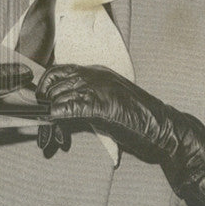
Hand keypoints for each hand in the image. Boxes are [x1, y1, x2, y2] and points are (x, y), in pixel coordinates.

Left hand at [36, 64, 204, 205]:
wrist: (164, 130)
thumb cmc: (138, 120)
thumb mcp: (109, 101)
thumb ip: (87, 99)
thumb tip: (60, 109)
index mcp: (98, 72)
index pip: (59, 70)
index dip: (45, 85)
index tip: (40, 101)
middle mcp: (96, 76)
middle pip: (54, 82)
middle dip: (43, 102)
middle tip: (43, 122)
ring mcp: (99, 88)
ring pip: (59, 96)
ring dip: (50, 117)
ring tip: (51, 135)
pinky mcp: (102, 106)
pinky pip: (69, 109)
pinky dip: (58, 119)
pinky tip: (57, 130)